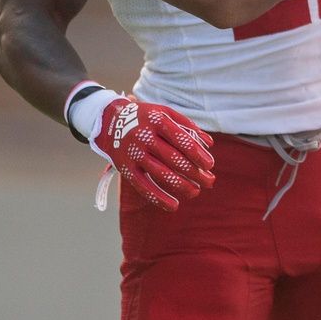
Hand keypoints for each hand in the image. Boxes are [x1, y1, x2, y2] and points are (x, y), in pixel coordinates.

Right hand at [92, 97, 216, 211]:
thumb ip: (188, 127)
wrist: (111, 121)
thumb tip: (209, 144)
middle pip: (174, 159)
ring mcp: (134, 153)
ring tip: (196, 192)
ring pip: (160, 174)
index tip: (210, 165)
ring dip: (181, 186)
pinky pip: (142, 186)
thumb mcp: (166, 113)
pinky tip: (173, 206)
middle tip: (210, 182)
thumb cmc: (147, 118)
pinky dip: (158, 198)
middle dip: (195, 173)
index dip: (198, 155)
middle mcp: (144, 137)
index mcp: (158, 121)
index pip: (182, 140)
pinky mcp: (125, 168)